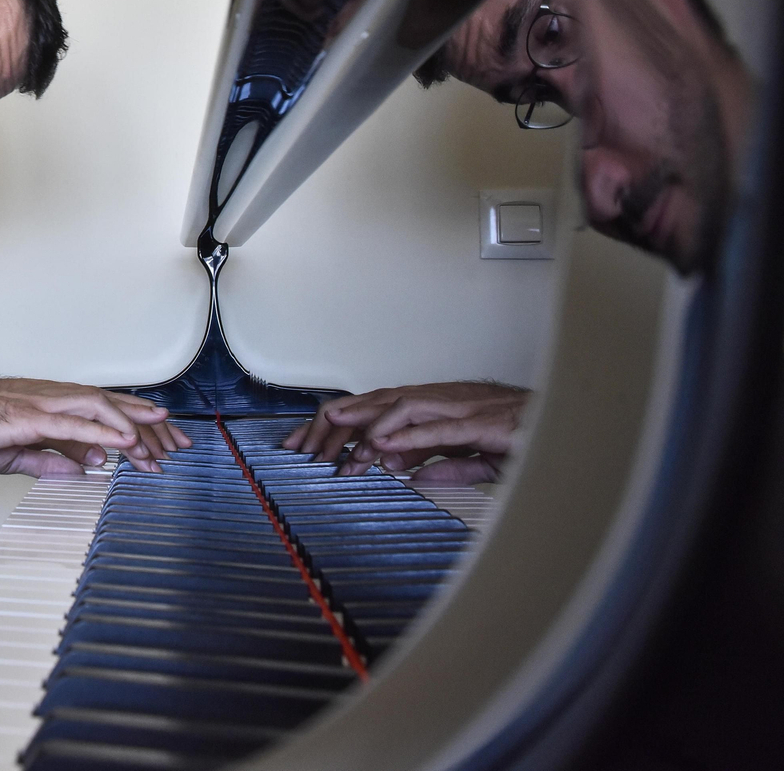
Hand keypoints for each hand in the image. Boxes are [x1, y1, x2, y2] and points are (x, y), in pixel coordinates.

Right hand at [0, 378, 190, 475]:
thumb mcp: (20, 453)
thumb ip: (53, 460)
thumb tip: (86, 467)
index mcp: (54, 405)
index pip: (107, 411)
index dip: (139, 426)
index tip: (162, 444)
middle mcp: (55, 398)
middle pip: (114, 405)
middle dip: (150, 425)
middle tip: (179, 443)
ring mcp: (44, 404)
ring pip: (101, 407)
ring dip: (133, 427)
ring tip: (159, 443)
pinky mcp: (31, 416)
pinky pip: (74, 423)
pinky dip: (102, 431)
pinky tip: (123, 443)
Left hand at [282, 382, 528, 483]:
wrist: (572, 426)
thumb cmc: (528, 438)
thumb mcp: (476, 459)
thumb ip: (443, 465)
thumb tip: (410, 476)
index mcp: (439, 407)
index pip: (378, 409)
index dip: (342, 425)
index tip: (312, 447)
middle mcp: (445, 400)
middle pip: (378, 402)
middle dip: (338, 422)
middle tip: (305, 445)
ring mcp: (464, 407)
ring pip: (402, 407)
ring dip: (367, 426)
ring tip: (338, 442)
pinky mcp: (484, 423)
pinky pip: (439, 428)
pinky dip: (409, 437)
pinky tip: (386, 449)